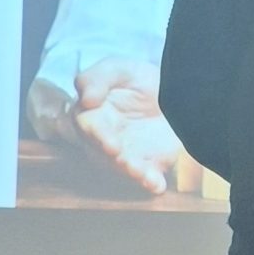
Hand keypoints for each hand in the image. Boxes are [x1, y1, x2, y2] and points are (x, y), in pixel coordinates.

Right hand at [71, 57, 178, 195]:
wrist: (168, 90)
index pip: (89, 129)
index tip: (111, 145)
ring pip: (124, 169)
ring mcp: (127, 154)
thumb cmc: (132, 79)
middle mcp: (105, 140)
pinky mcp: (148, 164)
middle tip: (129, 164)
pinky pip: (147, 178)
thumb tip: (85, 99)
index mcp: (92, 117)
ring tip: (146, 177)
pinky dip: (151, 183)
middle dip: (117, 162)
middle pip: (105, 156)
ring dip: (134, 175)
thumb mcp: (116, 69)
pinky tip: (157, 185)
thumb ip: (97, 79)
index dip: (100, 138)